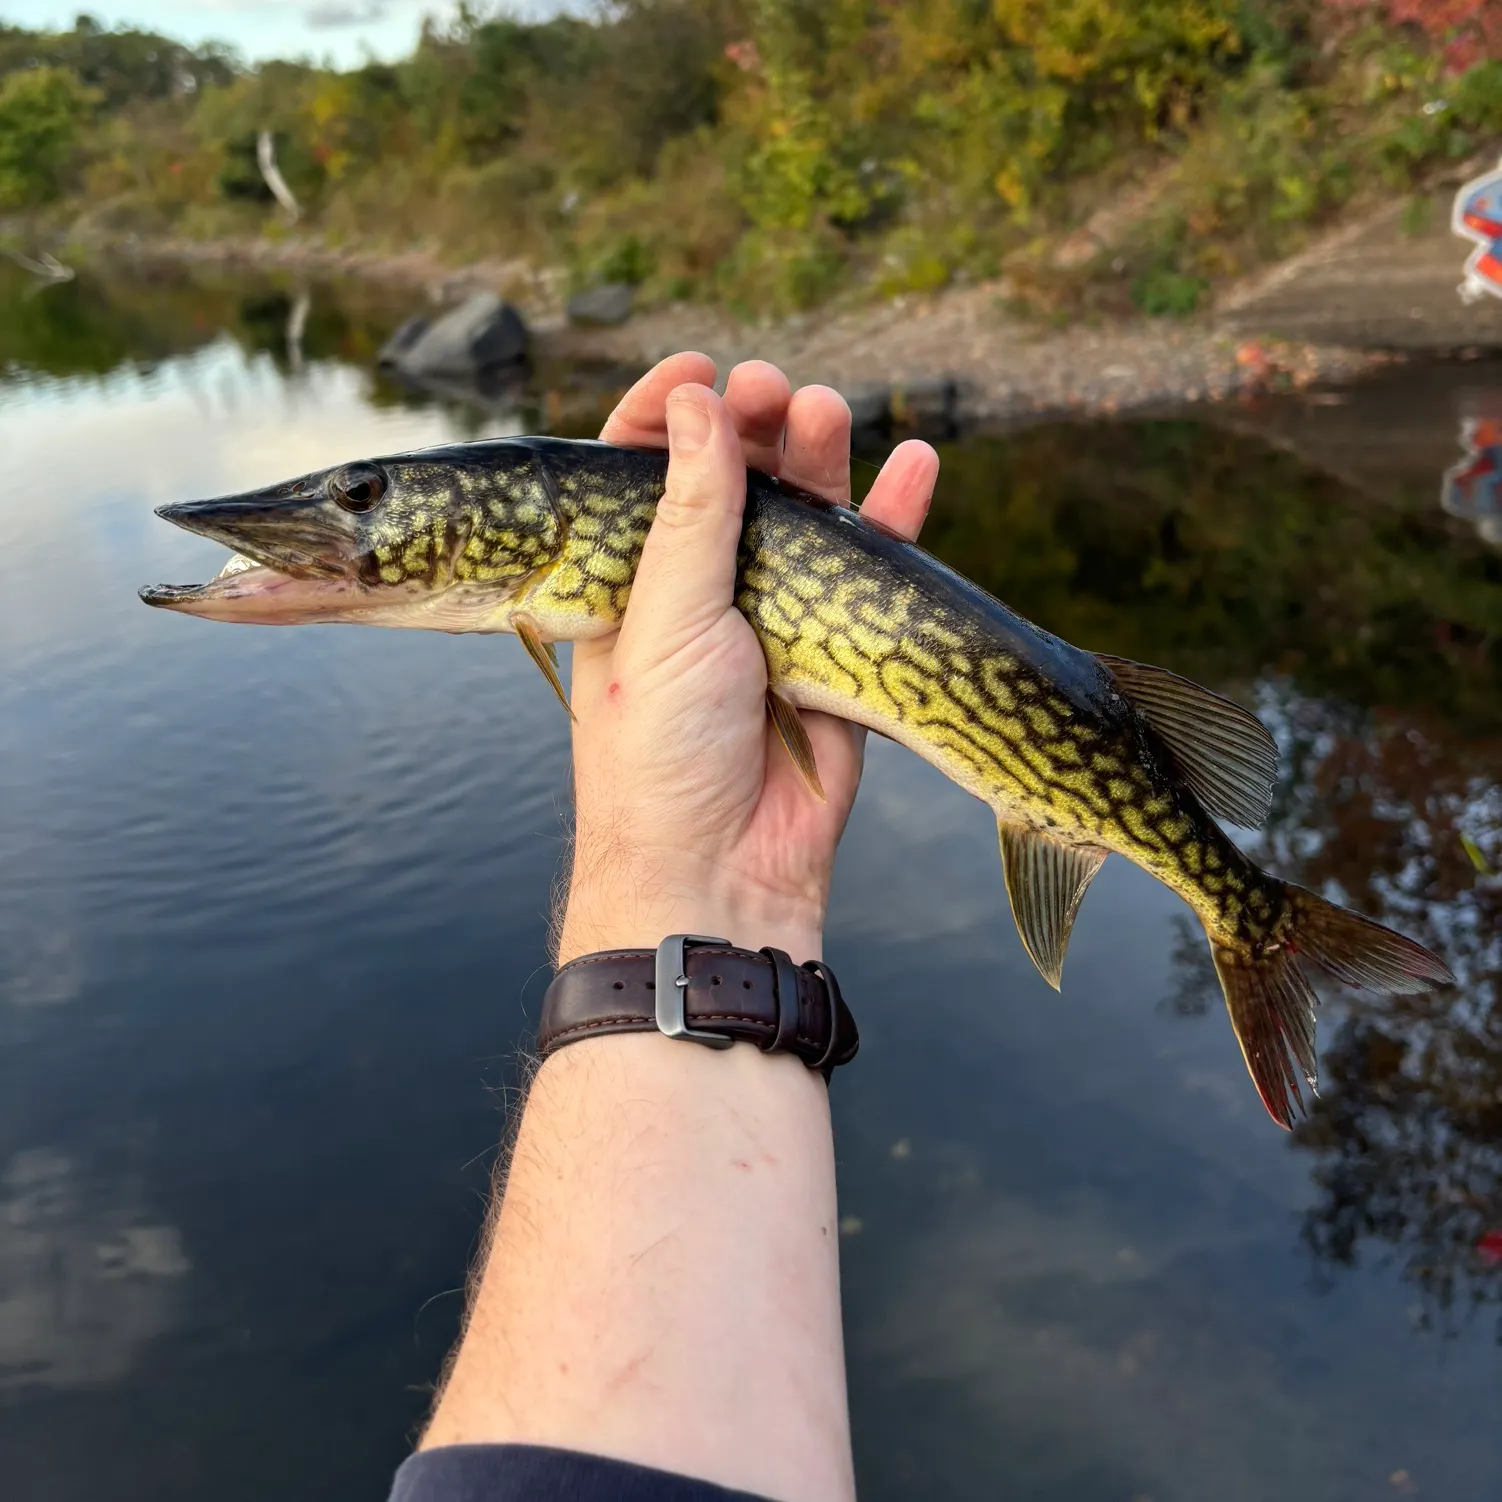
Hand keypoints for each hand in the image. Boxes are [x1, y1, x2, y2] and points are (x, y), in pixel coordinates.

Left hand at [556, 353, 937, 964]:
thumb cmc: (660, 751)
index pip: (644, 474)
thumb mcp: (665, 619)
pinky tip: (915, 465)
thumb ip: (692, 512)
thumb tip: (696, 403)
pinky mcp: (837, 656)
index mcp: (631, 583)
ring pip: (805, 520)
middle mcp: (699, 594)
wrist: (720, 871)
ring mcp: (772, 621)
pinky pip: (871, 576)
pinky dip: (894, 522)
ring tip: (830, 409)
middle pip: (734, 483)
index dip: (670, 414)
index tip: (700, 370)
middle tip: (776, 389)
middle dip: (755, 426)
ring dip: (820, 460)